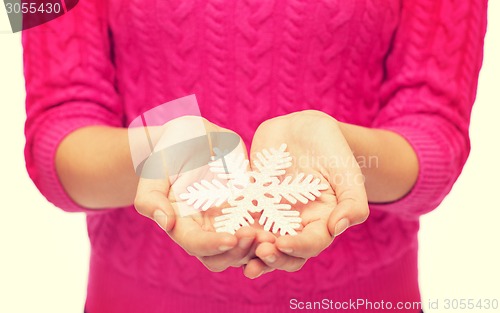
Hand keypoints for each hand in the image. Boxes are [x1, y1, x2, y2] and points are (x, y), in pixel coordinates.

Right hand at [134, 116, 261, 271]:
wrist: (195, 136)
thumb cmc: (171, 150)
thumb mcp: (156, 169)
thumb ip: (151, 198)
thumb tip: (166, 223)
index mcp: (182, 224)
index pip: (195, 245)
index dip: (212, 245)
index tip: (231, 238)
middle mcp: (205, 229)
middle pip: (221, 257)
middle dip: (239, 252)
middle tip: (256, 236)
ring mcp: (228, 222)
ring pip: (244, 250)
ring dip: (258, 248)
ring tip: (273, 236)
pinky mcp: (247, 210)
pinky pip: (261, 228)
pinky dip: (271, 232)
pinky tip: (284, 225)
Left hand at [243, 110, 368, 277]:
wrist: (303, 128)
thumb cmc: (331, 147)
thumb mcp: (347, 171)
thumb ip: (353, 201)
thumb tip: (338, 228)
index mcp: (322, 221)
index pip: (312, 243)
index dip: (298, 248)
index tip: (282, 244)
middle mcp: (297, 224)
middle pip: (285, 252)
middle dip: (272, 257)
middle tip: (259, 253)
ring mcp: (273, 215)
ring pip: (260, 241)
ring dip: (250, 251)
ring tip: (237, 252)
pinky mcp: (253, 202)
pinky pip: (241, 219)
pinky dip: (232, 228)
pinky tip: (221, 231)